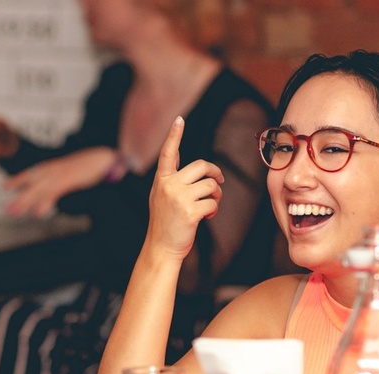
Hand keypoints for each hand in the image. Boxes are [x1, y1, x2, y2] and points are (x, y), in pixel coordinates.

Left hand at [3, 147, 117, 216]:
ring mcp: (61, 174)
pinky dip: (46, 203)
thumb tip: (53, 191)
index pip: (31, 173)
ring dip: (27, 202)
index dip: (17, 180)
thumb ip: (61, 181)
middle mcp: (54, 169)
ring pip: (39, 190)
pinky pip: (54, 193)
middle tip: (7, 210)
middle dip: (19, 198)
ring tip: (16, 213)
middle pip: (32, 184)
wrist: (105, 159)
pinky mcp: (70, 180)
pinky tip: (39, 213)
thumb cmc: (91, 166)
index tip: (4, 187)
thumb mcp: (73, 172)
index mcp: (54, 166)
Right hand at [146, 116, 223, 260]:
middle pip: (201, 166)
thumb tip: (179, 153)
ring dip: (216, 194)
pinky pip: (212, 202)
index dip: (174, 136)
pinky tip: (206, 216)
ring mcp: (179, 198)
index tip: (179, 120)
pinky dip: (213, 209)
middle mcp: (169, 185)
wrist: (161, 247)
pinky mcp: (190, 212)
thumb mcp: (160, 195)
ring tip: (209, 204)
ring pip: (210, 185)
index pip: (168, 153)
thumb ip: (170, 176)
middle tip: (218, 181)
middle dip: (214, 173)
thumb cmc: (165, 221)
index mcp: (161, 180)